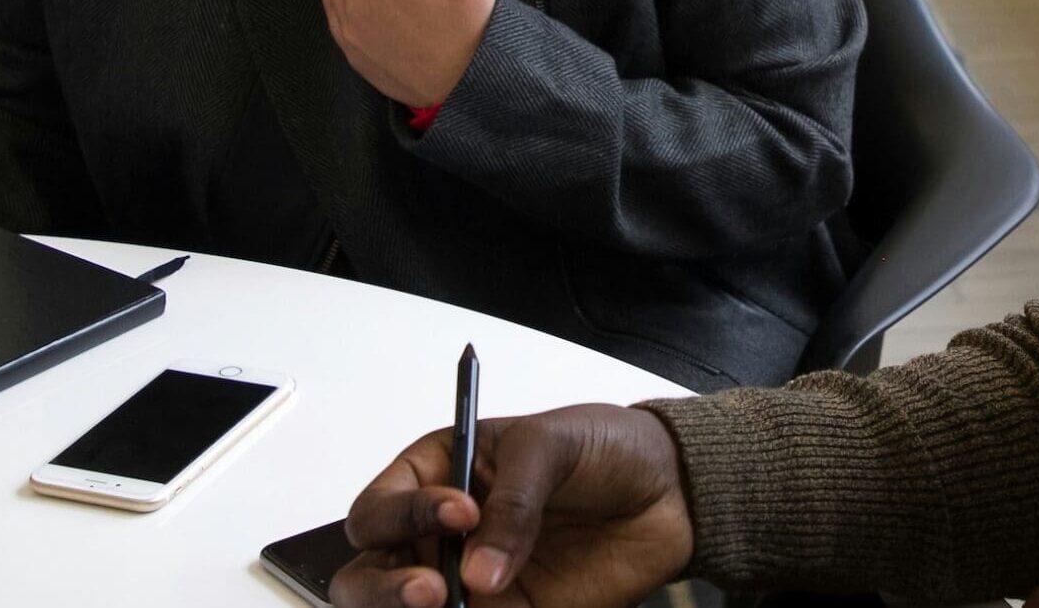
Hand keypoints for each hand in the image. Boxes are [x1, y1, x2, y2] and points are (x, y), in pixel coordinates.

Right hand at [334, 404, 692, 607]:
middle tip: (431, 589)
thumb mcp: (551, 446)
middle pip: (368, 577)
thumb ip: (513, 502)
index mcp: (435, 477)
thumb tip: (479, 573)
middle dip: (383, 589)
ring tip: (455, 604)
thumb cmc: (602, 448)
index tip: (462, 513)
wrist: (669, 493)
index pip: (381, 508)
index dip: (405, 515)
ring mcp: (470, 585)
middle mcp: (440, 539)